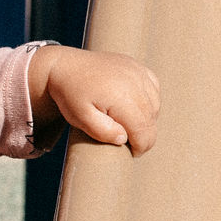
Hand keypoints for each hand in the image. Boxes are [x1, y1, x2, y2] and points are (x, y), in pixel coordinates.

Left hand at [29, 46, 159, 154]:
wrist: (65, 67)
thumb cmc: (71, 95)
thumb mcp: (80, 118)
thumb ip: (102, 131)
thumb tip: (124, 139)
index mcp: (122, 97)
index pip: (144, 130)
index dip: (141, 146)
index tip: (132, 154)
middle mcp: (134, 82)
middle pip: (151, 119)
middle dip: (144, 136)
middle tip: (131, 144)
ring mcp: (138, 71)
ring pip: (155, 105)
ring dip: (146, 119)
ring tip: (128, 126)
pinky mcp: (137, 66)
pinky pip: (154, 89)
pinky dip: (148, 101)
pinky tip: (134, 108)